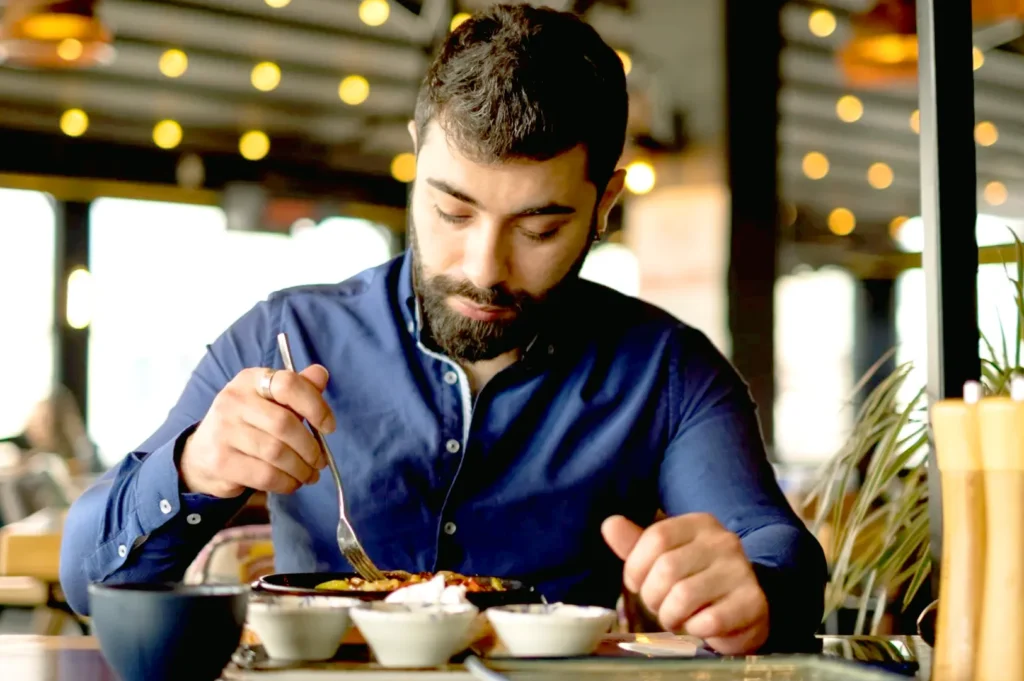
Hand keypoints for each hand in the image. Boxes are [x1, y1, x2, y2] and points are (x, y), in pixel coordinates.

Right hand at [179, 365, 335, 497]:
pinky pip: (265, 475)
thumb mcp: (271, 402)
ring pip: (277, 453)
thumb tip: (321, 374)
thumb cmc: (247, 424)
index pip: (288, 384)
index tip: (329, 427)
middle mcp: (233, 400)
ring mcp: (223, 431)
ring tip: (309, 474)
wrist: (202, 455)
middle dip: (310, 448)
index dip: (316, 406)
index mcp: (250, 380)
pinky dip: (286, 483)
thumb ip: (299, 389)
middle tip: (320, 461)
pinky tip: (291, 483)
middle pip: (285, 424)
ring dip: (301, 469)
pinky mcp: (220, 461)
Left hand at [602, 514, 768, 654]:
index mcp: (699, 524)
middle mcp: (723, 541)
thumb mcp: (664, 557)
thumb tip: (609, 524)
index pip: (656, 537)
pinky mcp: (753, 601)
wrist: (746, 607)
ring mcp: (741, 570)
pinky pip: (708, 621)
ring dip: (671, 616)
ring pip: (683, 597)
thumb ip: (635, 544)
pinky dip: (695, 629)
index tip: (637, 583)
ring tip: (677, 617)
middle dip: (653, 596)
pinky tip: (699, 626)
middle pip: (666, 568)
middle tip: (660, 606)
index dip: (636, 566)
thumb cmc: (696, 580)